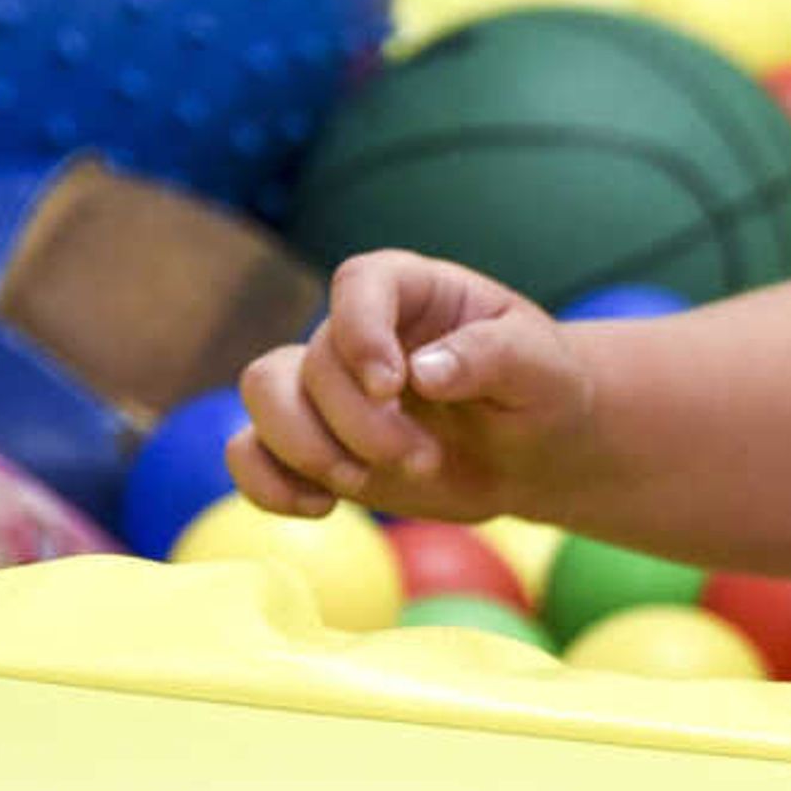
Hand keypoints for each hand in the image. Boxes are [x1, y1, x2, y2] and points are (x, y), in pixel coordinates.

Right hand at [227, 251, 589, 523]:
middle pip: (313, 360)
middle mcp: (359, 332)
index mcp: (414, 291)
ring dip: (307, 448)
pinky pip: (249, 451)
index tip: (393, 384)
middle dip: (360, 424)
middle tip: (422, 460)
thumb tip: (423, 371)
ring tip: (366, 483)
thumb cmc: (541, 392)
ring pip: (263, 393)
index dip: (361, 331)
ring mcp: (328, 388)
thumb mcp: (542, 369)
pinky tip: (318, 507)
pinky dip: (266, 483)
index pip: (359, 283)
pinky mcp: (314, 443)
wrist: (533, 450)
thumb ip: (491, 358)